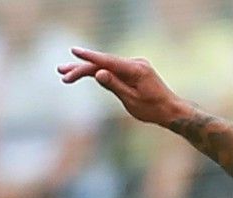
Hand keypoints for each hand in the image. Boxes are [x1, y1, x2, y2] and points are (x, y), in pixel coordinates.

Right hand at [57, 47, 187, 126]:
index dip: (89, 57)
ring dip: (87, 70)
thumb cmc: (153, 109)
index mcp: (136, 70)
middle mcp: (135, 64)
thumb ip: (114, 86)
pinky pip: (113, 69)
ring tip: (66, 74)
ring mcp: (134, 66)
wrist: (171, 110)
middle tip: (62, 72)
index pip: (108, 61)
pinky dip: (99, 72)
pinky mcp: (133, 71)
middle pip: (104, 63)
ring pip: (106, 66)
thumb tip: (98, 73)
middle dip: (82, 68)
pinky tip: (85, 73)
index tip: (74, 51)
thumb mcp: (132, 100)